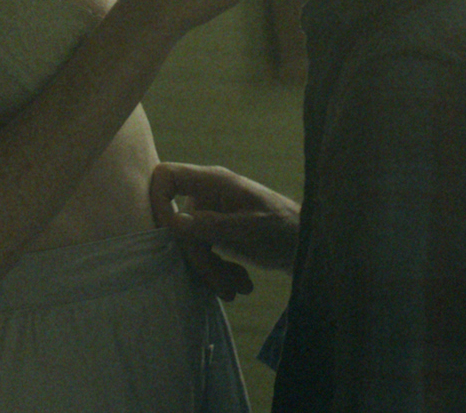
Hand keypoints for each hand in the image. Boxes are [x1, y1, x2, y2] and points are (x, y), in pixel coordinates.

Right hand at [150, 162, 300, 298]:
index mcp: (214, 182)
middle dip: (198, 258)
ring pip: (189, 246)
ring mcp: (210, 216)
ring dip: (210, 272)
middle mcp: (207, 196)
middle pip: (177, 225)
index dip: (158, 202)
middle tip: (222, 284)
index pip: (166, 176)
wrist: (307, 247)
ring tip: (237, 289)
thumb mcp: (252, 228)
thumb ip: (214, 225)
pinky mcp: (216, 236)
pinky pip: (202, 255)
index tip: (172, 233)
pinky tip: (240, 284)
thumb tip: (174, 223)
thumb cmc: (286, 228)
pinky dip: (217, 273)